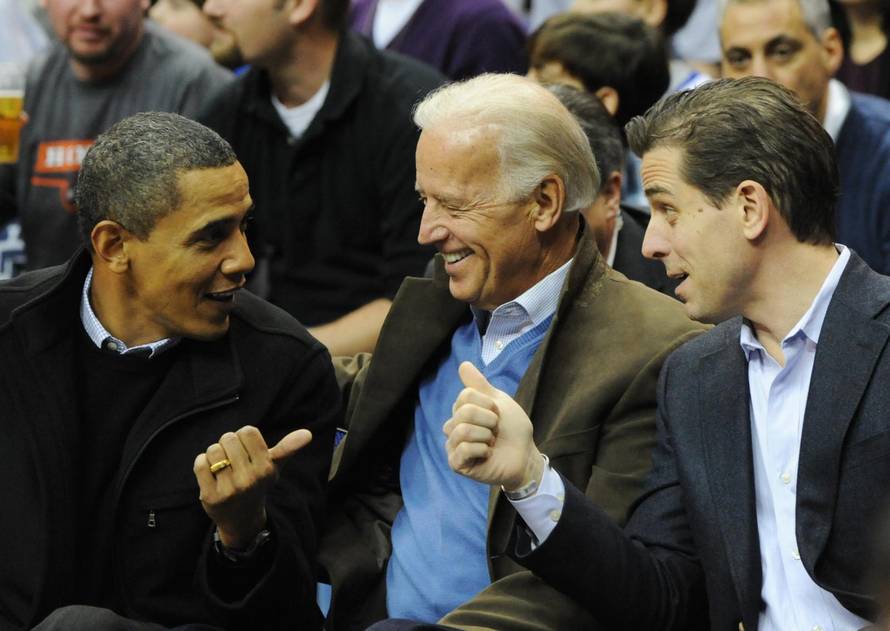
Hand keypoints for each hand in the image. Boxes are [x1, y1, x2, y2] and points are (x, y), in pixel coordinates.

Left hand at [193, 425, 311, 548]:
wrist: (241, 519)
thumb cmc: (258, 484)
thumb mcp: (275, 467)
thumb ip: (289, 448)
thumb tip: (308, 433)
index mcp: (266, 468)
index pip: (248, 431)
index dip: (244, 437)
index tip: (246, 450)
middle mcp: (250, 479)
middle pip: (229, 438)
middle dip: (228, 445)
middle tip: (233, 460)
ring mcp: (230, 489)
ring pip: (213, 450)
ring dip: (215, 455)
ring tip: (222, 468)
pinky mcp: (211, 497)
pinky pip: (200, 463)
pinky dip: (202, 464)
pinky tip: (210, 474)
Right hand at [444, 362, 543, 490]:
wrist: (525, 454)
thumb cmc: (512, 429)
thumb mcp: (498, 401)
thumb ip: (479, 384)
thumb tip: (463, 364)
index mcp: (461, 411)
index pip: (465, 395)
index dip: (488, 404)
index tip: (498, 414)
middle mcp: (453, 427)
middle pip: (464, 412)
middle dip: (489, 420)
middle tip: (495, 430)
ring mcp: (453, 446)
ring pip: (463, 430)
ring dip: (486, 435)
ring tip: (491, 442)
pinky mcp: (457, 464)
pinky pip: (464, 449)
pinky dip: (482, 449)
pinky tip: (487, 454)